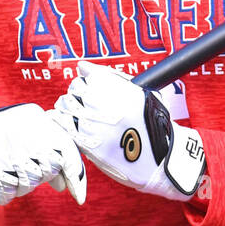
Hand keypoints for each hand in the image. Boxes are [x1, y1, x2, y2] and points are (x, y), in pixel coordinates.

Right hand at [0, 104, 85, 205]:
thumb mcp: (23, 133)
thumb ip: (46, 152)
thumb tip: (63, 183)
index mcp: (36, 117)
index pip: (67, 148)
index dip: (76, 176)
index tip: (78, 196)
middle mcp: (25, 128)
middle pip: (49, 167)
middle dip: (42, 179)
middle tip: (28, 177)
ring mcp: (8, 144)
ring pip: (31, 180)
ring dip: (23, 188)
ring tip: (14, 181)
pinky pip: (9, 186)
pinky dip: (8, 195)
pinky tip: (5, 194)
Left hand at [53, 61, 204, 201]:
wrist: (160, 158)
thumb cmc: (153, 125)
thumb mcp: (141, 93)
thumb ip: (110, 77)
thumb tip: (82, 66)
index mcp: (115, 86)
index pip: (86, 74)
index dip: (89, 82)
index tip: (94, 90)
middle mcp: (100, 101)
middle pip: (75, 89)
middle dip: (79, 94)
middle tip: (87, 105)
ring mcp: (91, 122)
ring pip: (66, 106)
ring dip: (70, 108)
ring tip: (81, 116)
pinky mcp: (86, 142)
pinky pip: (64, 126)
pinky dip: (64, 122)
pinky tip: (72, 125)